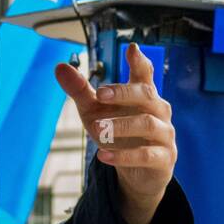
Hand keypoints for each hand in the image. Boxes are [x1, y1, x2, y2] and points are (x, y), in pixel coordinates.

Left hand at [55, 42, 177, 223]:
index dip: (139, 62)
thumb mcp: (95, 112)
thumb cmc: (118, 135)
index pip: (145, 74)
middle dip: (123, 93)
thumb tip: (59, 67)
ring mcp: (163, 135)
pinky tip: (103, 156)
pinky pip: (146, 155)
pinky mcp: (164, 159)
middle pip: (146, 94)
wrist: (137, 175)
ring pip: (147, 124)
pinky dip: (124, 156)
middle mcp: (158, 111)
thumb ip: (81, 90)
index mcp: (143, 95)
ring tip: (97, 130)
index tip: (131, 49)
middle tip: (100, 94)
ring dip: (121, 126)